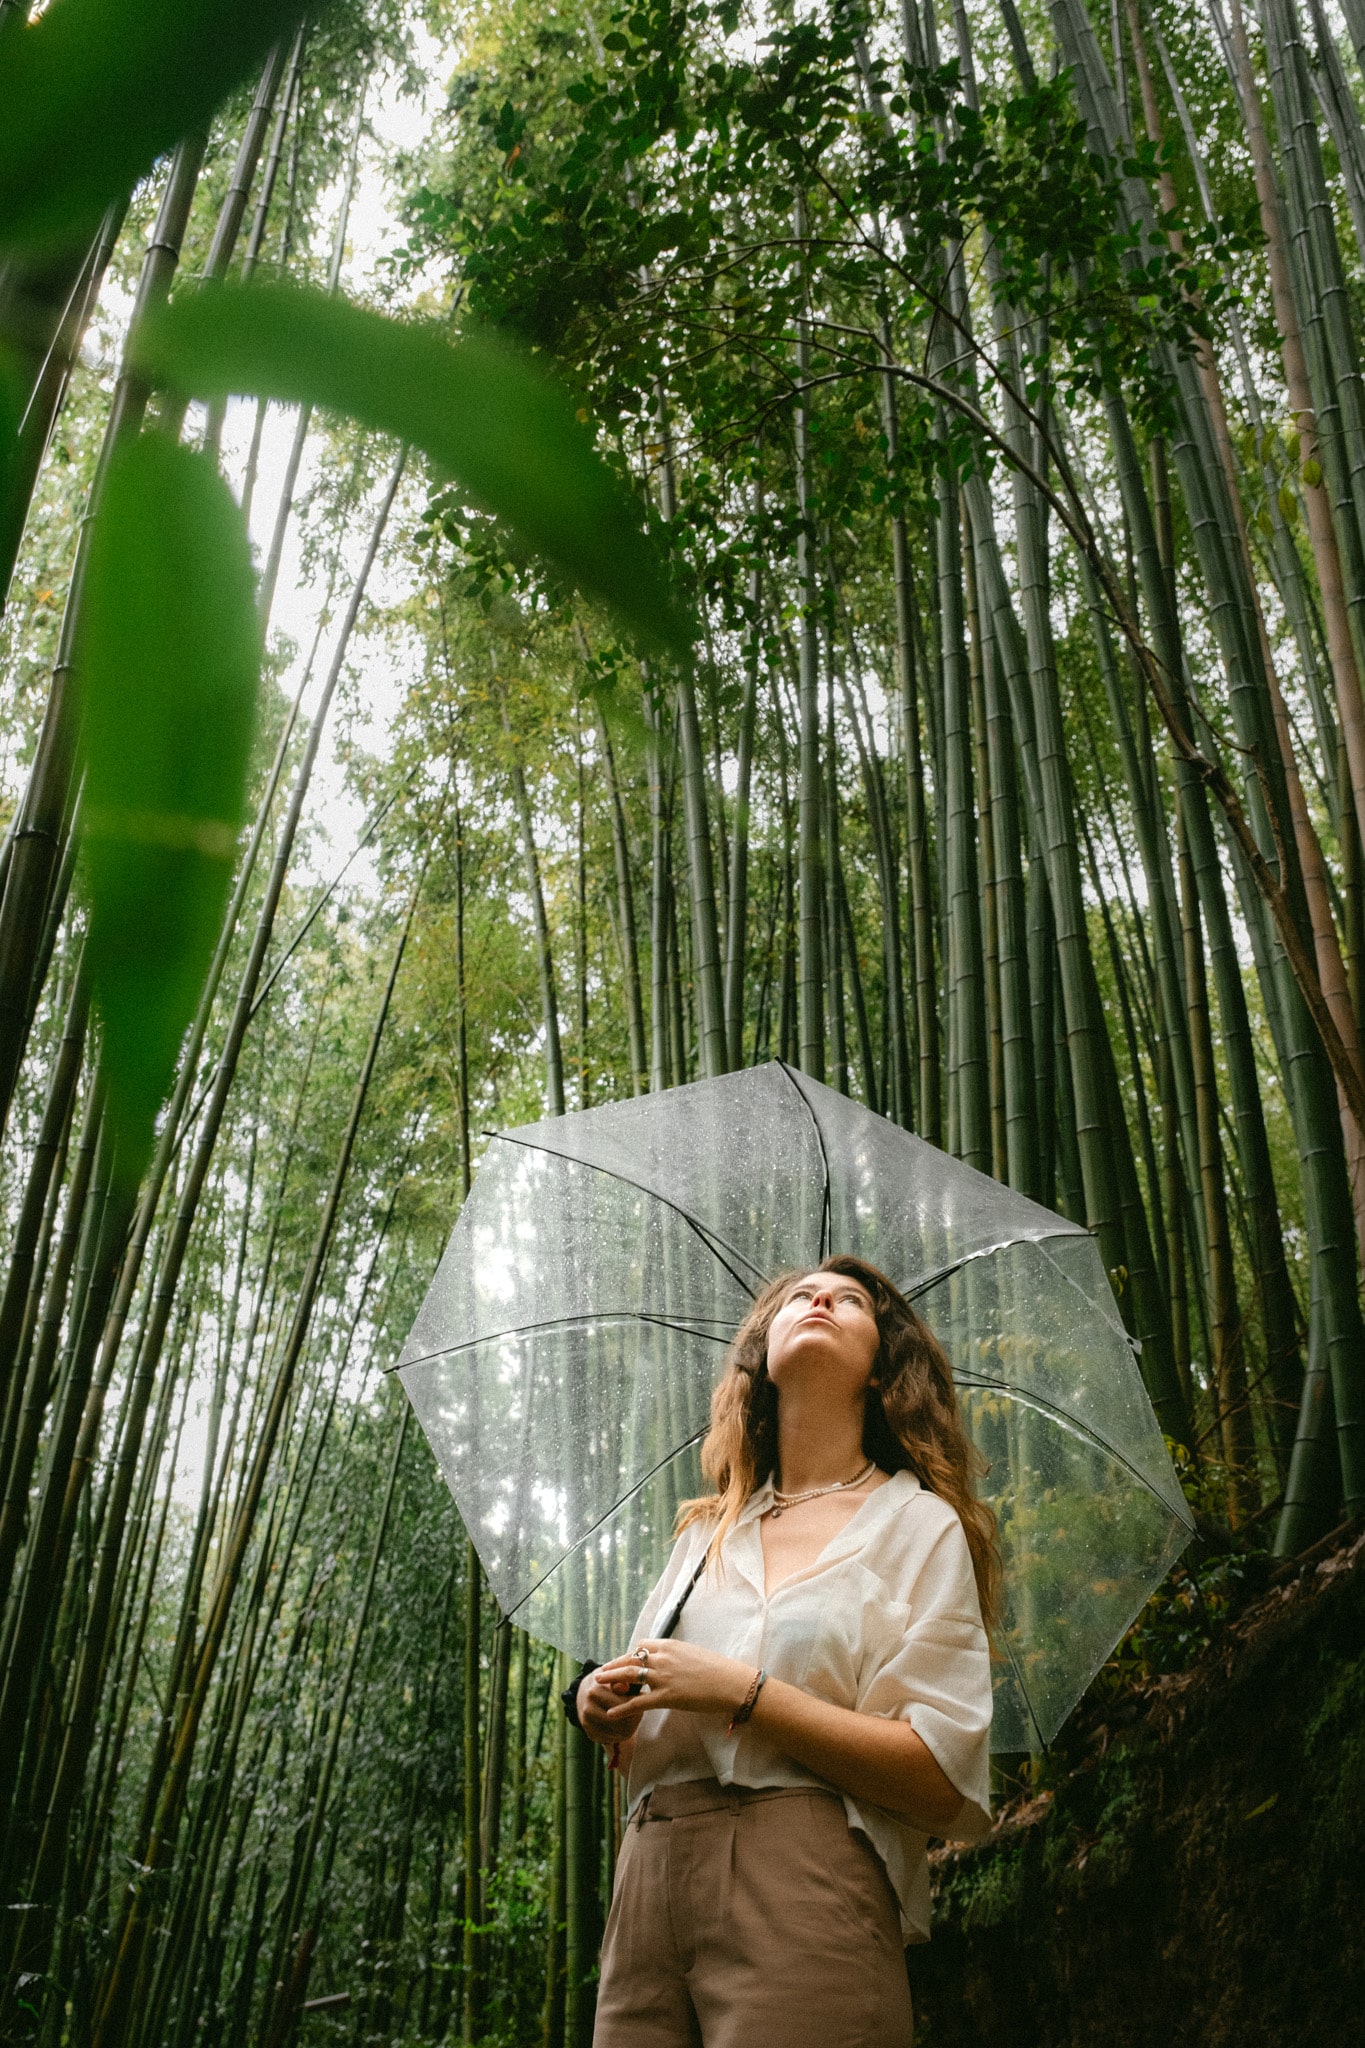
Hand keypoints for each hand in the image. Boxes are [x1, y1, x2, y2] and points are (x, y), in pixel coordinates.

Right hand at [576, 1669, 645, 1747]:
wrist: (585, 1693)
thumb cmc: (605, 1681)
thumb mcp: (612, 1674)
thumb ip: (620, 1679)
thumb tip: (625, 1686)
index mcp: (594, 1691)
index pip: (621, 1703)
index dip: (635, 1702)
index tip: (643, 1698)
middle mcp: (588, 1709)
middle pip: (620, 1721)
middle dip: (634, 1717)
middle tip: (640, 1711)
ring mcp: (588, 1723)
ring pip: (618, 1733)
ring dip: (630, 1727)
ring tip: (635, 1717)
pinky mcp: (591, 1734)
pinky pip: (612, 1739)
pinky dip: (621, 1734)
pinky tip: (625, 1725)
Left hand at [594, 1640, 756, 1723]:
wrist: (731, 1683)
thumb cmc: (718, 1669)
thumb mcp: (694, 1654)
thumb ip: (678, 1656)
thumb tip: (672, 1660)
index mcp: (670, 1645)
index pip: (642, 1646)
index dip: (630, 1654)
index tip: (623, 1661)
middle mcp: (663, 1658)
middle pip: (631, 1659)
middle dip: (614, 1665)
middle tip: (601, 1671)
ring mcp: (663, 1677)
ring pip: (630, 1676)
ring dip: (611, 1679)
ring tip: (597, 1684)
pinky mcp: (667, 1697)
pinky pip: (639, 1702)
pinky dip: (623, 1708)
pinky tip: (612, 1713)